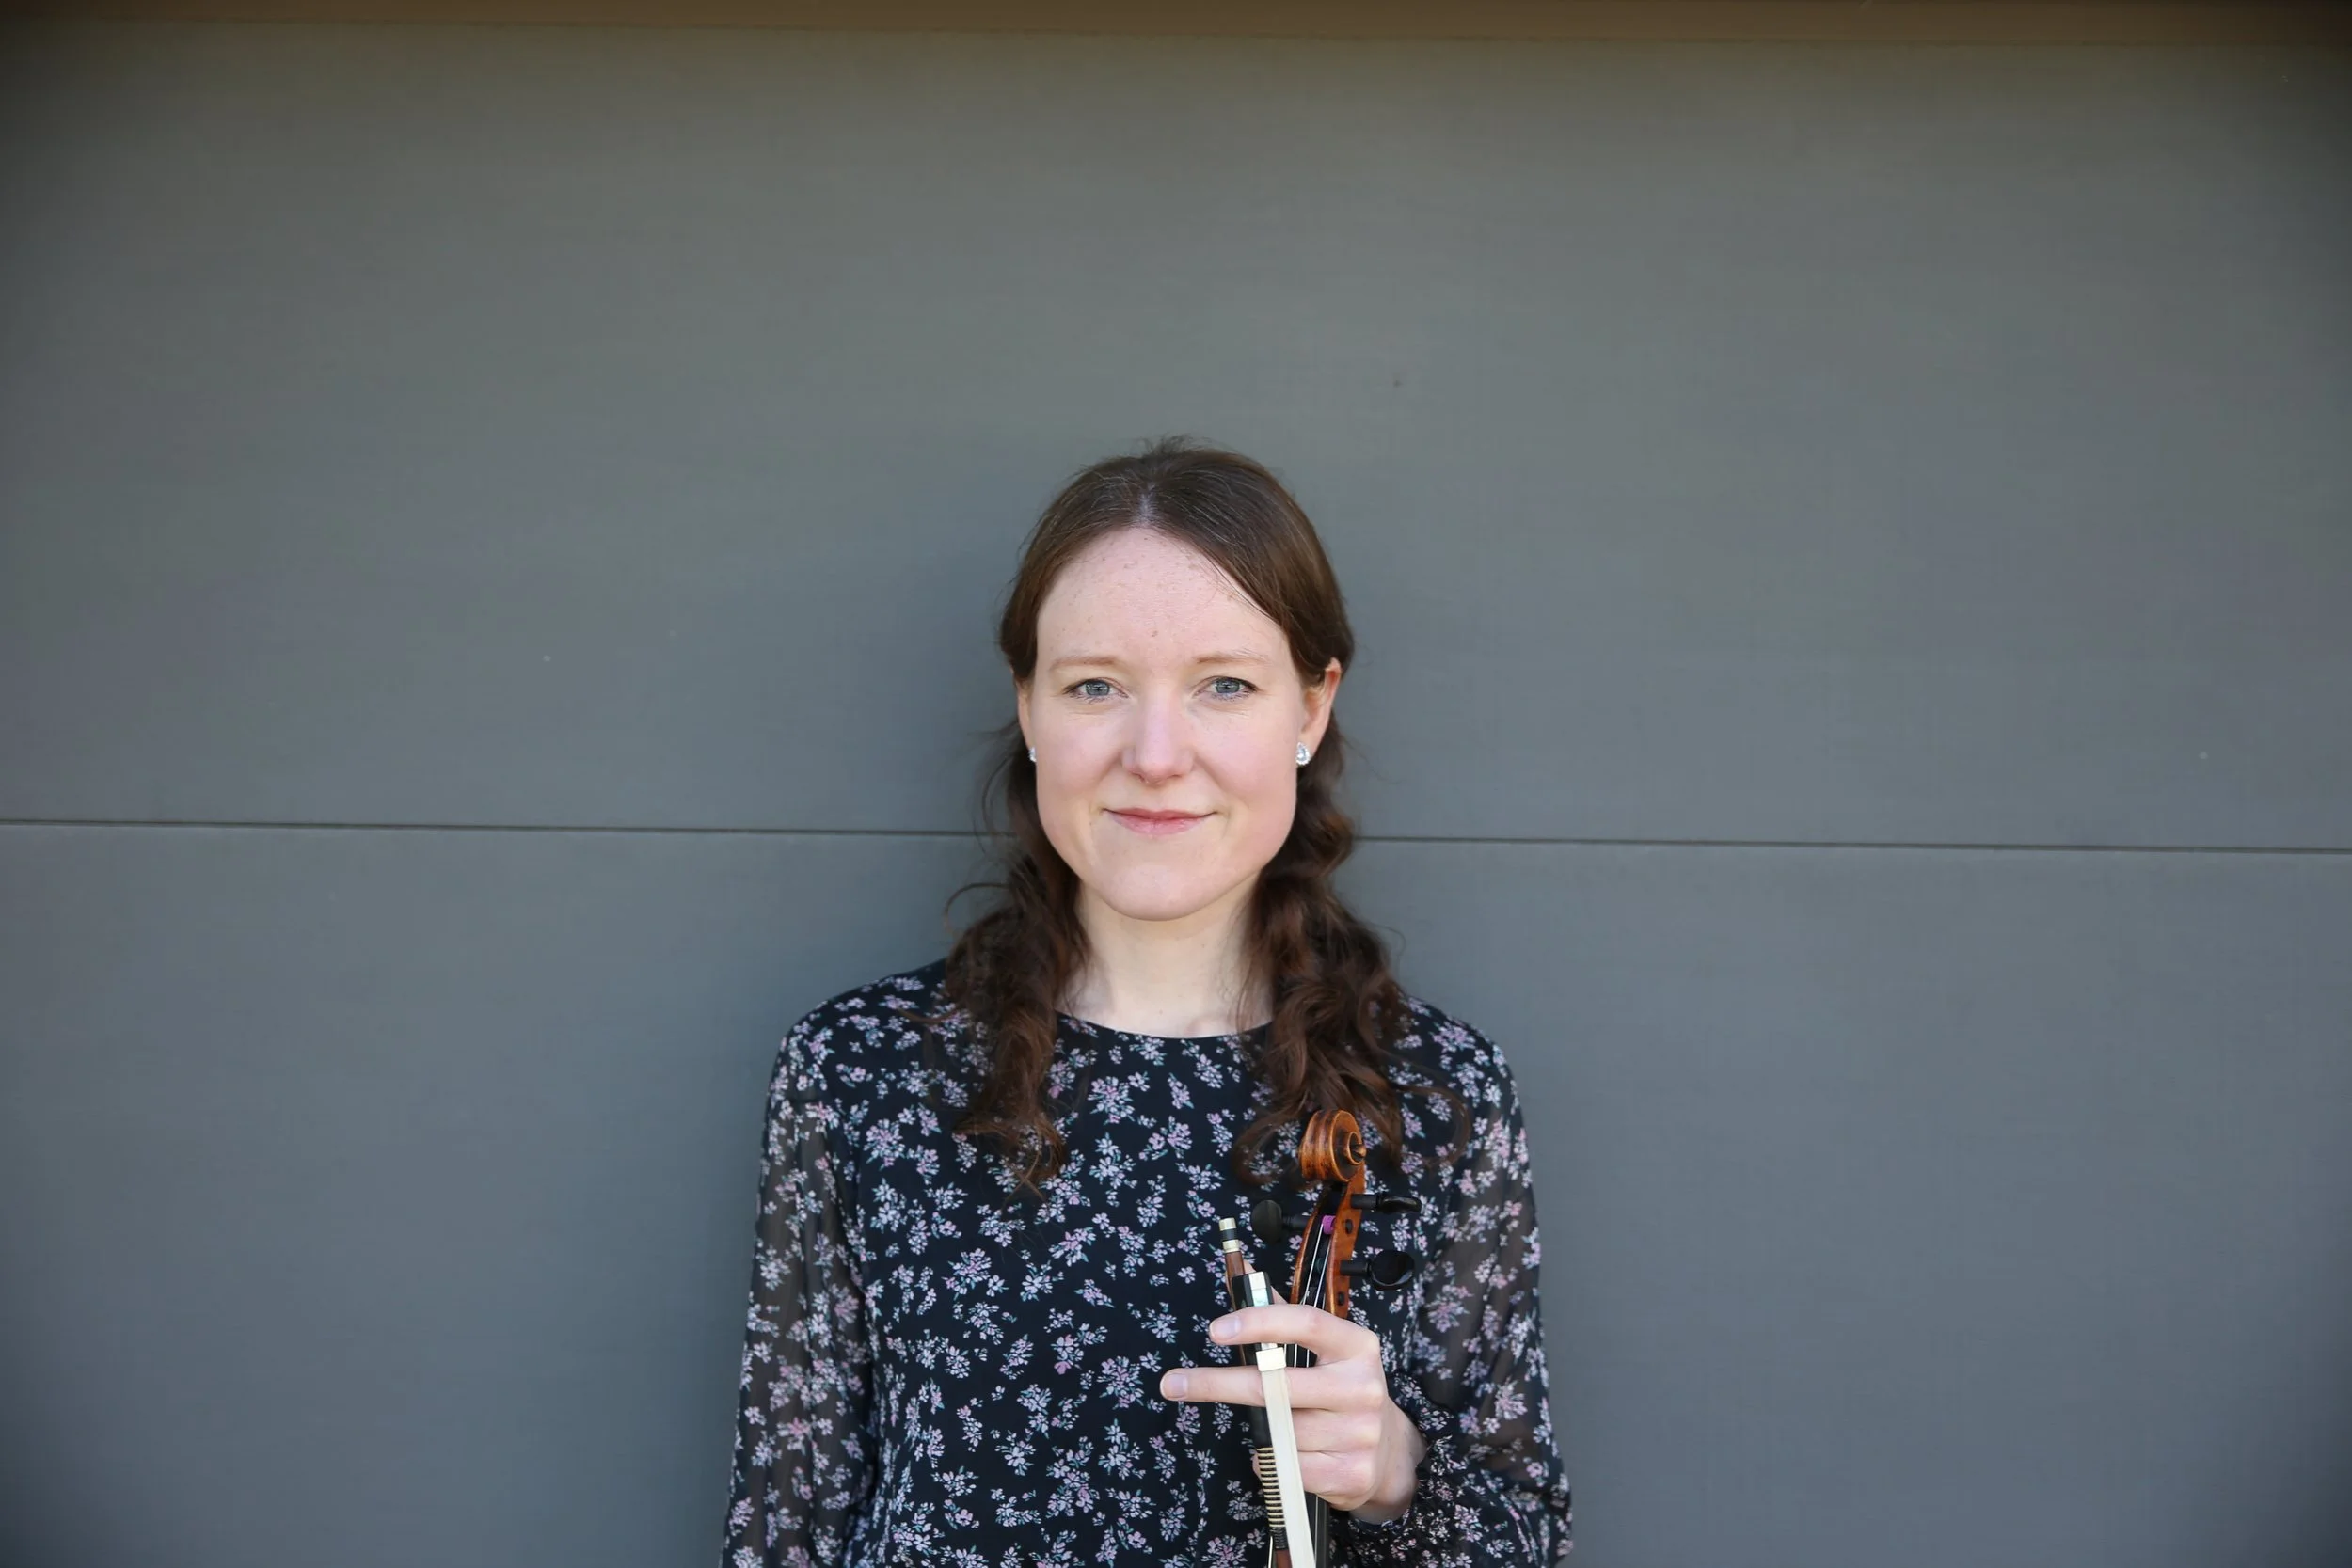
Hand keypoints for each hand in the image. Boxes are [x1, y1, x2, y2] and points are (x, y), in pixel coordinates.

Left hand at [1157, 1302, 1426, 1523]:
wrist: (1388, 1452)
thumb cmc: (1341, 1389)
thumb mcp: (1325, 1350)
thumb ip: (1283, 1315)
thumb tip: (1242, 1276)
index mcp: (1356, 1346)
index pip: (1305, 1322)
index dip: (1258, 1322)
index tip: (1215, 1330)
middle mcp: (1362, 1386)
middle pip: (1274, 1385)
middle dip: (1217, 1384)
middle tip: (1173, 1383)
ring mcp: (1360, 1433)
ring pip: (1278, 1432)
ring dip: (1261, 1433)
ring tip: (1275, 1429)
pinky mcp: (1353, 1474)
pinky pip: (1287, 1468)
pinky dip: (1272, 1463)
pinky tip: (1286, 1455)